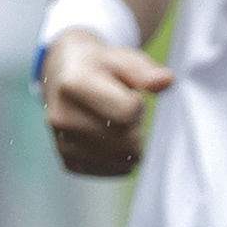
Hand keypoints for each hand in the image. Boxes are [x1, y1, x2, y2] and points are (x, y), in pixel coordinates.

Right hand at [40, 30, 171, 178]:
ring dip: (131, 144)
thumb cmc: (97, 65)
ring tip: (118, 123)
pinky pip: (111, 170)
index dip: (138, 104)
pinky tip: (113, 138)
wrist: (61, 76)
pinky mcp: (68, 162)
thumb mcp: (120, 57)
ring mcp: (63, 143)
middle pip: (124, 139)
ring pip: (120, 159)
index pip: (126, 111)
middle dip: (137, 126)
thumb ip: (144, 70)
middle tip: (127, 110)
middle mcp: (62, 117)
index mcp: (73, 85)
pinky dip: (121, 158)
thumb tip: (165, 81)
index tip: (129, 94)